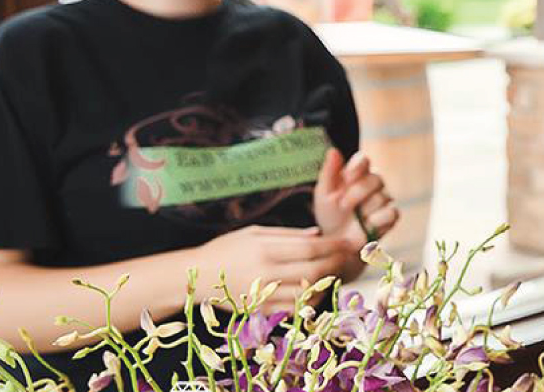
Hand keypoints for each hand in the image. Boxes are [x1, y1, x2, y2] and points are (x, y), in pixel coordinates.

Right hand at [195, 225, 355, 307]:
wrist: (194, 277)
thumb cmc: (225, 249)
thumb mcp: (254, 232)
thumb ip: (287, 234)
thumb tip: (318, 234)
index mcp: (264, 250)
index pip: (310, 248)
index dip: (334, 246)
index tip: (349, 242)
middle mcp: (265, 274)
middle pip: (313, 270)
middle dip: (336, 263)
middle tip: (348, 256)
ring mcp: (262, 295)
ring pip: (307, 293)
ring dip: (327, 283)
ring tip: (336, 272)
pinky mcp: (259, 310)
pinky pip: (294, 310)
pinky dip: (310, 301)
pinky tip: (317, 290)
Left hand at [313, 148, 400, 246]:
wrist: (335, 242)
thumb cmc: (329, 215)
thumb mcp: (323, 194)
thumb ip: (328, 172)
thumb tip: (333, 150)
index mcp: (357, 175)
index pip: (364, 161)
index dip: (358, 167)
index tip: (347, 178)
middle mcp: (373, 185)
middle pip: (376, 179)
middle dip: (358, 193)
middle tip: (342, 205)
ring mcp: (383, 201)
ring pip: (383, 197)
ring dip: (365, 209)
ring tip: (353, 218)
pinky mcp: (389, 218)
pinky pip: (392, 212)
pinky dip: (379, 218)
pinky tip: (368, 224)